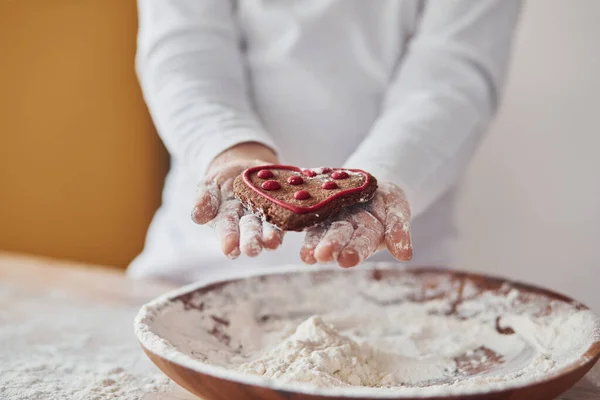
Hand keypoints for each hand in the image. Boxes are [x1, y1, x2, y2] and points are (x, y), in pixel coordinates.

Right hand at [191, 143, 283, 258]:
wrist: (245, 168)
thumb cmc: (221, 181)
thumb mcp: (208, 185)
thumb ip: (204, 199)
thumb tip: (198, 217)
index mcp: (227, 221)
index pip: (227, 229)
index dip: (228, 238)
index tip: (229, 248)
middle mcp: (249, 223)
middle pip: (250, 231)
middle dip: (251, 241)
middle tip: (252, 250)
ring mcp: (269, 217)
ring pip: (271, 226)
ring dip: (272, 235)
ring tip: (272, 242)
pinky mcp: (285, 208)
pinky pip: (290, 212)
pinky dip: (292, 216)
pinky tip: (295, 219)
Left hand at [300, 181, 411, 267]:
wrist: (370, 182)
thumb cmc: (387, 201)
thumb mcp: (398, 209)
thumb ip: (399, 230)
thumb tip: (404, 255)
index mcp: (367, 234)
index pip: (361, 244)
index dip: (354, 252)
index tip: (347, 260)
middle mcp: (345, 230)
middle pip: (337, 237)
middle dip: (330, 246)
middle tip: (321, 255)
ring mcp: (327, 219)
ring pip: (318, 231)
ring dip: (312, 244)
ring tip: (306, 255)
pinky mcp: (314, 206)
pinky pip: (305, 212)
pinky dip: (300, 219)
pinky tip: (290, 226)